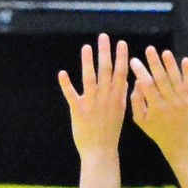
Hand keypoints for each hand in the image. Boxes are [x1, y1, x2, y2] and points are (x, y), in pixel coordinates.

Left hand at [58, 34, 128, 158]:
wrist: (101, 151)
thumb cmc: (111, 132)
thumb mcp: (121, 112)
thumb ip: (122, 95)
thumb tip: (125, 79)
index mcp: (117, 97)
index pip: (121, 73)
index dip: (121, 57)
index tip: (121, 43)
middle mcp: (105, 98)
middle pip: (105, 71)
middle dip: (105, 52)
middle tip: (104, 37)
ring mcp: (92, 103)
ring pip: (90, 78)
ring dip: (88, 62)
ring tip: (86, 47)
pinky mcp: (78, 110)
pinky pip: (71, 95)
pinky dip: (66, 84)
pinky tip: (62, 73)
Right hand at [130, 47, 187, 158]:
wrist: (180, 142)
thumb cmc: (157, 130)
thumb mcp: (141, 120)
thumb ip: (136, 101)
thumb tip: (137, 81)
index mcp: (156, 108)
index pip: (147, 85)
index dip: (140, 71)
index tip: (134, 60)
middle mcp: (170, 103)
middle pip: (162, 79)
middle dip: (155, 63)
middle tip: (149, 49)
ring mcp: (184, 101)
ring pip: (176, 79)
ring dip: (171, 64)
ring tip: (165, 52)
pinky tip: (185, 60)